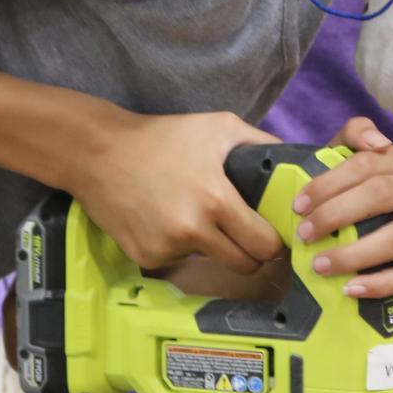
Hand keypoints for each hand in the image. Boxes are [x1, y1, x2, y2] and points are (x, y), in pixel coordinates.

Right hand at [66, 110, 282, 273]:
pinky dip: (179, 247)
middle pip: (244, 266)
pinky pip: (178, 262)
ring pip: (210, 263)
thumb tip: (293, 161)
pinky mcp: (146, 258)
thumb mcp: (218, 126)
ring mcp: (167, 249)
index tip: (271, 234)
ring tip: (196, 216)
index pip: (264, 245)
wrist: (98, 152)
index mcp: (216, 201)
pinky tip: (166, 219)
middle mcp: (193, 231)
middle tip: (245, 236)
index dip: (273, 242)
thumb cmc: (162, 136)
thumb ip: (261, 142)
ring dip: (212, 248)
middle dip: (250, 253)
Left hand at [291, 117, 392, 298]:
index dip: (328, 183)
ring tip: (320, 266)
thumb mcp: (352, 160)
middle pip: (380, 194)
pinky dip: (380, 284)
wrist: (389, 238)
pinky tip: (351, 289)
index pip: (365, 162)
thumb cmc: (361, 195)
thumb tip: (375, 141)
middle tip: (303, 235)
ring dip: (354, 254)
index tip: (298, 206)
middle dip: (335, 215)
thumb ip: (354, 136)